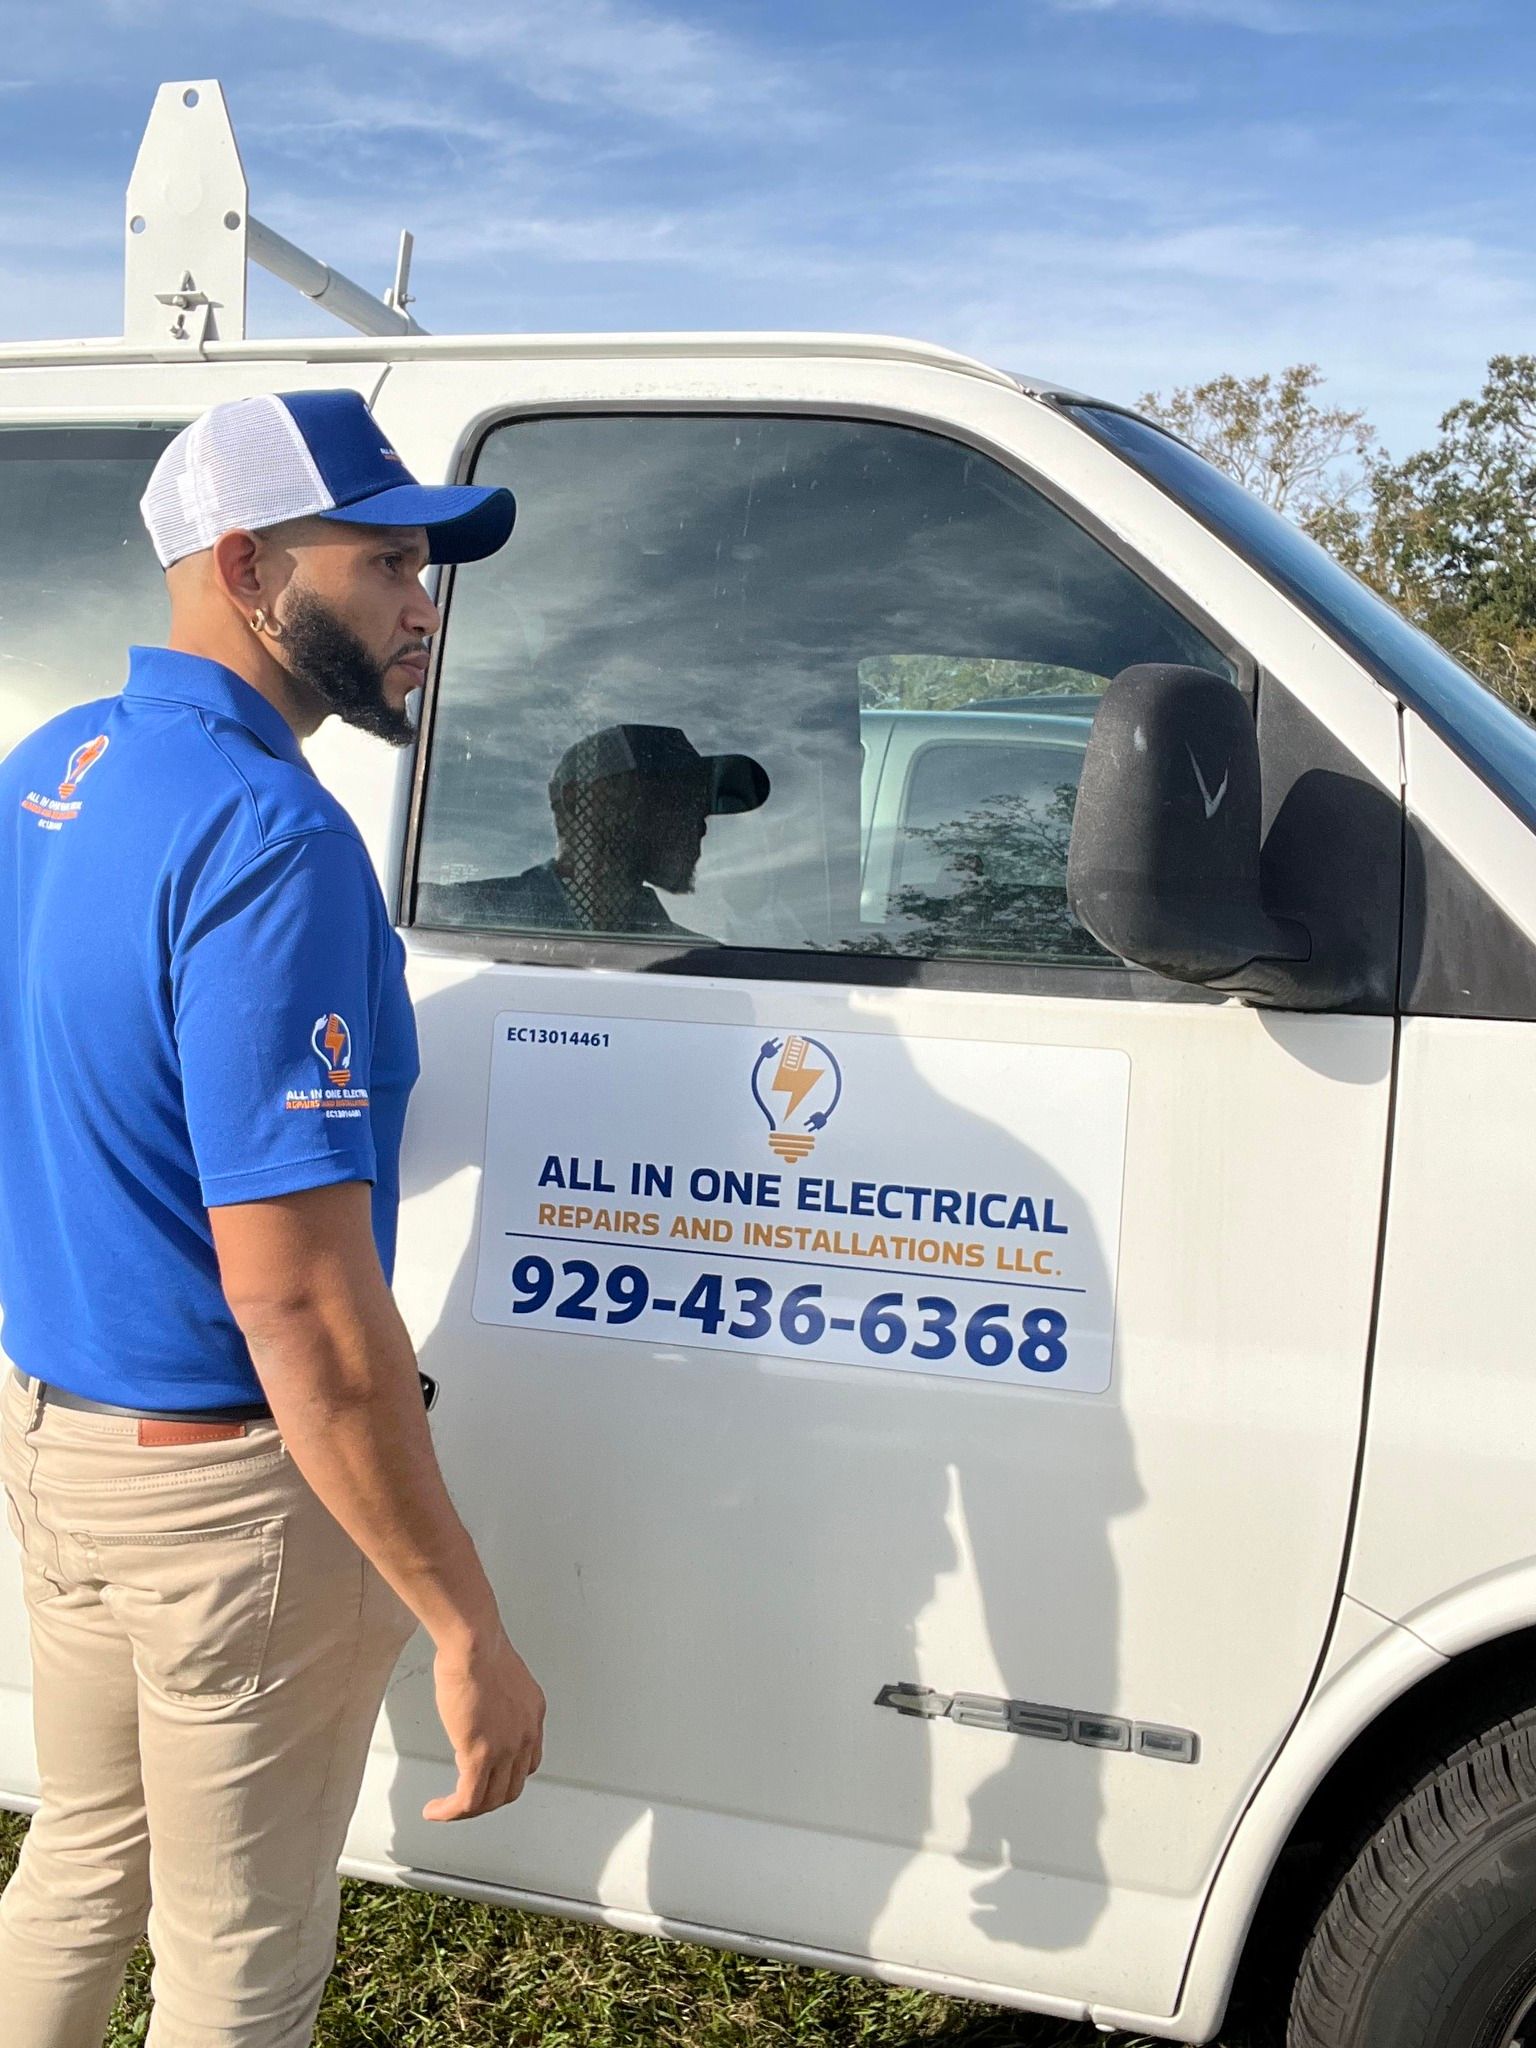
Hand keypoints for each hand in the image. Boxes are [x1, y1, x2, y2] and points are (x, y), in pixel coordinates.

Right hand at [422, 1631, 545, 1821]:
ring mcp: (506, 1748)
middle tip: (464, 1800)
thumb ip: (494, 1697)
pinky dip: (451, 1811)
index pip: (528, 1761)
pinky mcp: (480, 1755)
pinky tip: (436, 1810)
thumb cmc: (478, 1645)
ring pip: (490, 1799)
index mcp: (532, 1713)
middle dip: (487, 1798)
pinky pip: (468, 1800)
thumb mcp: (498, 1675)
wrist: (474, 1643)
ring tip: (446, 1808)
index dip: (506, 1775)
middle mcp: (526, 1734)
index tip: (487, 1777)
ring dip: (467, 1809)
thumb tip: (477, 1707)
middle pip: (512, 1786)